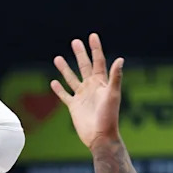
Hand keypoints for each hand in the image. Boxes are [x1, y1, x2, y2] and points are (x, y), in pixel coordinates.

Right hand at [50, 33, 124, 149]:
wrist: (100, 136)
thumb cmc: (109, 116)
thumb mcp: (113, 95)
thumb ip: (115, 77)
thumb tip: (120, 59)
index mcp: (101, 83)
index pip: (98, 61)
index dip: (95, 49)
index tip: (92, 36)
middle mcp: (91, 87)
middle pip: (84, 66)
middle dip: (80, 54)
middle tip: (75, 41)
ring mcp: (82, 96)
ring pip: (71, 78)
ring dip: (65, 69)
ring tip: (57, 58)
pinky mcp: (74, 107)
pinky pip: (65, 95)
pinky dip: (58, 89)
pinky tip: (53, 82)